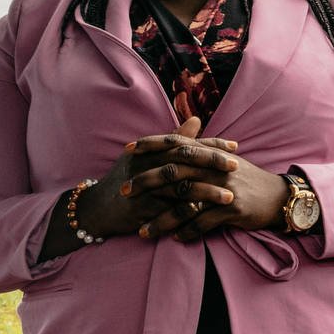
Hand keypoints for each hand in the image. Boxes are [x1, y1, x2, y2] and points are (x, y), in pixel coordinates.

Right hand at [75, 116, 241, 239]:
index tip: (235, 147)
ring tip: (230, 197)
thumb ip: (173, 140)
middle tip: (236, 166)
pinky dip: (188, 212)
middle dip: (211, 162)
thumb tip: (197, 119)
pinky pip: (168, 211)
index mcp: (149, 150)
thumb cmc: (126, 179)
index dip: (211, 144)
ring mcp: (142, 186)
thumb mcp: (147, 157)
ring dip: (206, 191)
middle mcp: (145, 164)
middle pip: (183, 159)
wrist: (97, 209)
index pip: (185, 142)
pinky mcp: (140, 209)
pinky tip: (206, 214)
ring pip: (179, 186)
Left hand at [138, 147, 292, 242]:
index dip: (152, 145)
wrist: (279, 196)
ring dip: (161, 219)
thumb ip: (201, 151)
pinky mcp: (232, 209)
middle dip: (146, 182)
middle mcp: (215, 168)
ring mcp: (224, 188)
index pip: (177, 143)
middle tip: (123, 192)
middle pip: (174, 172)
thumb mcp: (226, 161)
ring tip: (143, 232)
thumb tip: (177, 141)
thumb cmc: (248, 180)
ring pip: (184, 204)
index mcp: (212, 154)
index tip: (128, 149)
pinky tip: (174, 238)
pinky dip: (187, 232)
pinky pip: (203, 222)